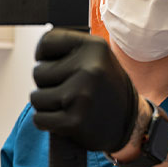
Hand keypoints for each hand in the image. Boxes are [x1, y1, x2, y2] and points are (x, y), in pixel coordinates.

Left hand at [31, 28, 138, 152]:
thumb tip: (38, 55)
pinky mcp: (74, 121)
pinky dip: (47, 122)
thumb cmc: (104, 88)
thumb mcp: (97, 58)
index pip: (46, 43)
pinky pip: (39, 119)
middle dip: (47, 84)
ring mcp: (81, 96)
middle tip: (70, 91)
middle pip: (38, 73)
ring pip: (36, 97)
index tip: (55, 65)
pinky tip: (65, 120)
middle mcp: (89, 69)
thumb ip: (70, 49)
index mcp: (95, 47)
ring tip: (69, 105)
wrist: (131, 123)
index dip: (45, 57)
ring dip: (46, 105)